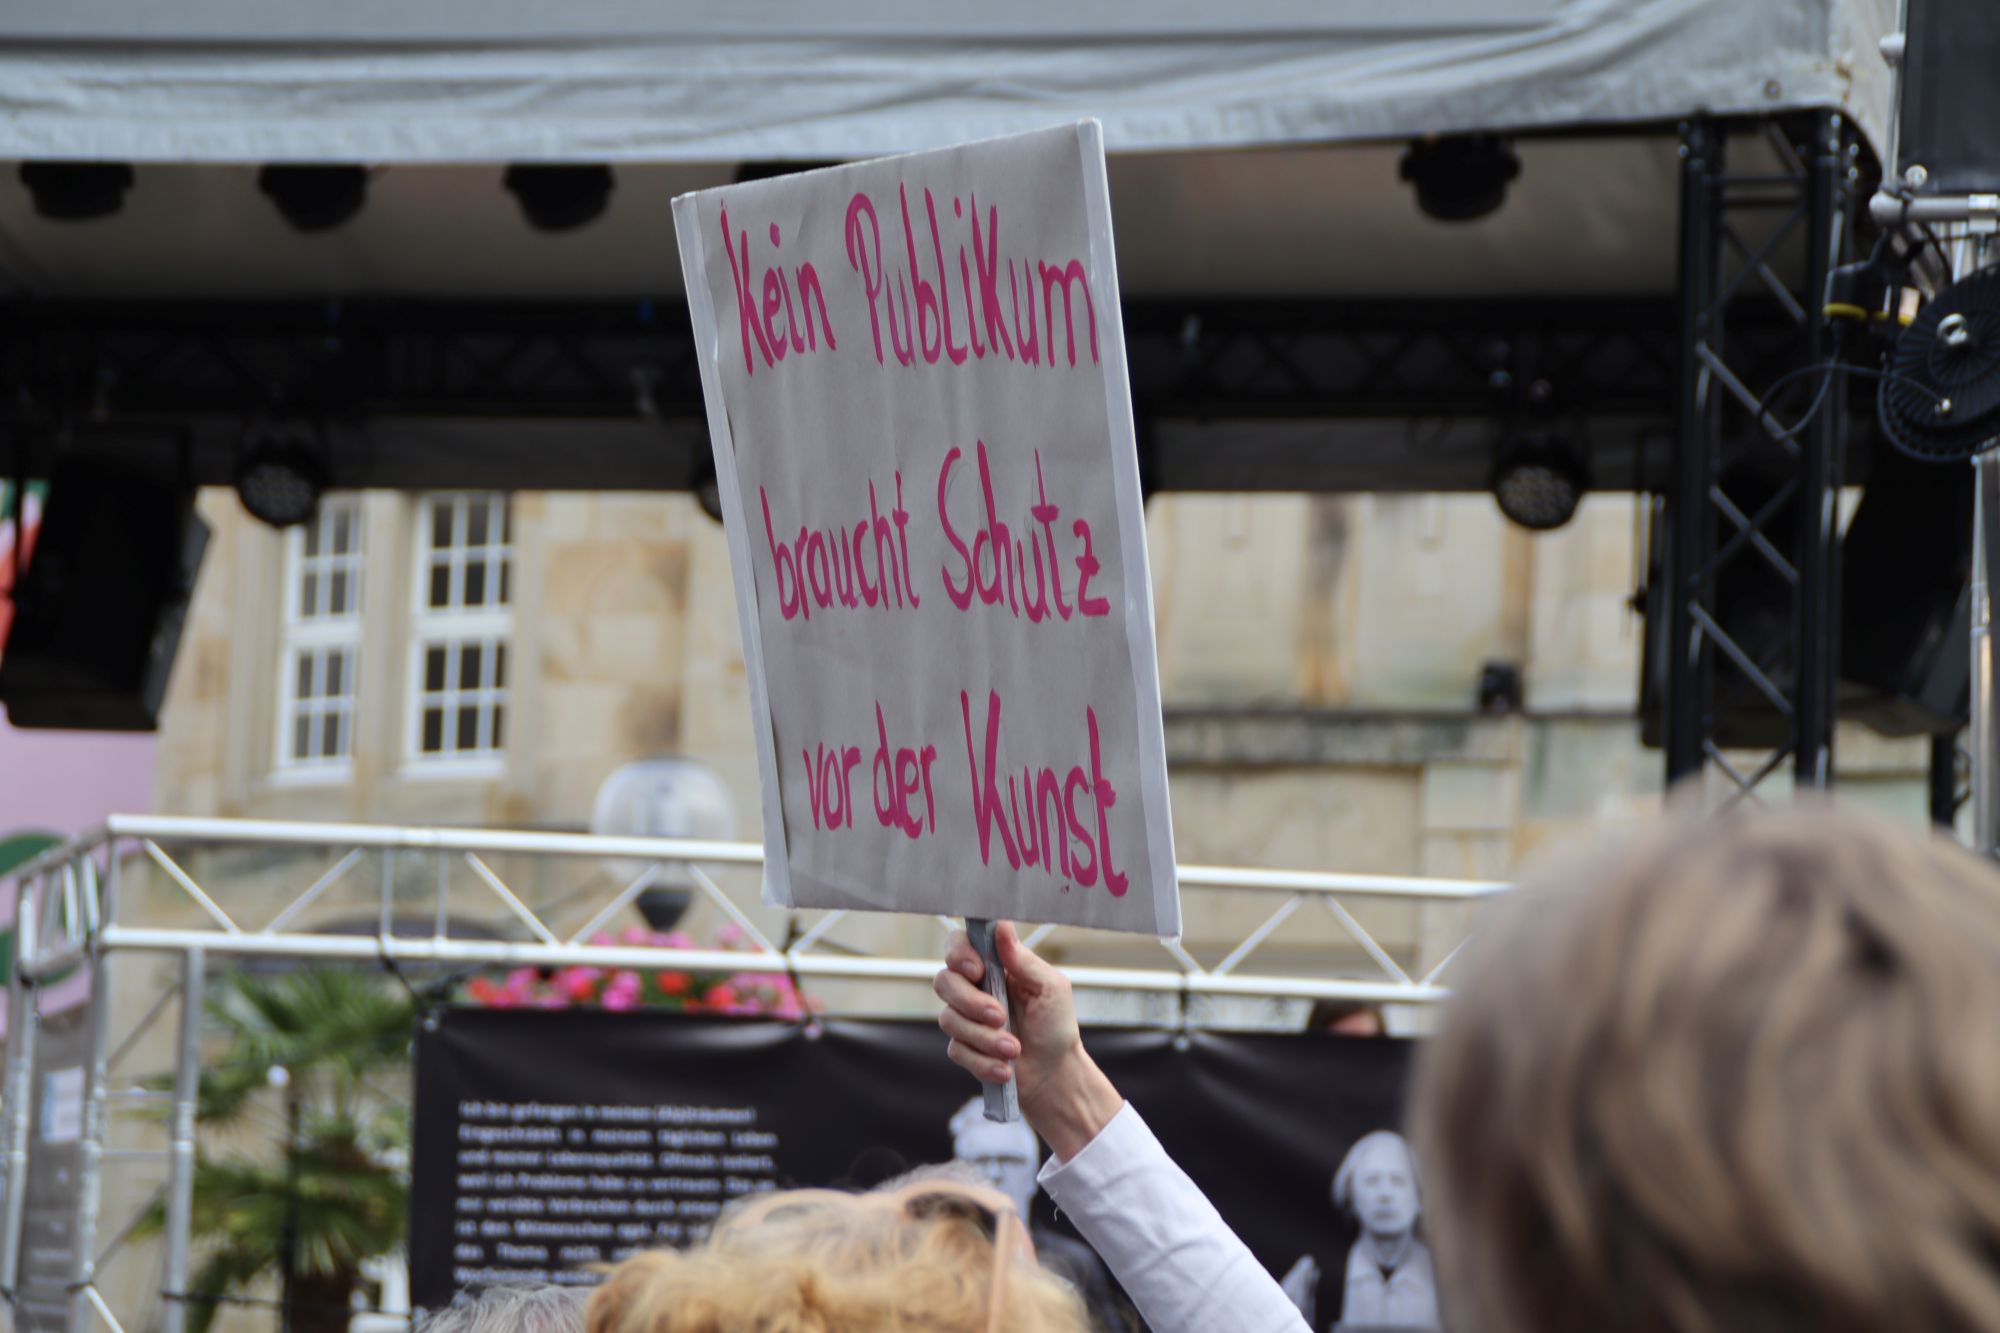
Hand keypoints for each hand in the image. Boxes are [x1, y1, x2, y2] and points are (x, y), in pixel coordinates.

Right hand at [934, 921, 1122, 1160]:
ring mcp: (967, 1019)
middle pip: (944, 981)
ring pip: (949, 1019)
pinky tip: (1004, 1068)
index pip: (959, 946)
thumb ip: (1024, 960)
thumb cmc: (1056, 1027)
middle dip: (970, 1002)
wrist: (1056, 1075)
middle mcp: (975, 989)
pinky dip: (982, 1060)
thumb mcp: (1050, 988)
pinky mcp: (964, 1048)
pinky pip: (957, 1050)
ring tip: (1014, 1049)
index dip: (959, 954)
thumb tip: (1002, 926)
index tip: (977, 970)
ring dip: (984, 1037)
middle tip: (1000, 1017)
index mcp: (995, 967)